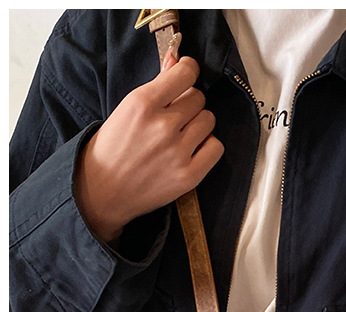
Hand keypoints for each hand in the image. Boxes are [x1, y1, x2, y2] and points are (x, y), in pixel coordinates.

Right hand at [74, 36, 224, 244]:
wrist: (103, 190)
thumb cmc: (114, 147)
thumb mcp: (127, 108)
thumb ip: (157, 85)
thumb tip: (178, 60)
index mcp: (143, 103)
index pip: (186, 74)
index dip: (189, 72)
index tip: (186, 75)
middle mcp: (163, 126)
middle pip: (198, 98)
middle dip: (189, 103)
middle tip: (175, 116)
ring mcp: (178, 152)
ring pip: (209, 120)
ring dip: (199, 124)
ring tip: (182, 134)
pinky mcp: (189, 175)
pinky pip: (216, 147)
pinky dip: (207, 146)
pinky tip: (192, 150)